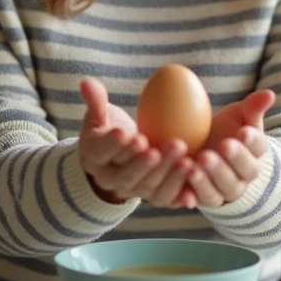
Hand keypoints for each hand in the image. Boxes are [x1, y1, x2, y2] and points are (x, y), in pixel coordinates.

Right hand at [78, 78, 196, 208]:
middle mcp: (111, 179)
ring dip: (167, 175)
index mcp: (94, 157)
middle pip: (126, 175)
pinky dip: (180, 193)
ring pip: (148, 187)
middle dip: (142, 163)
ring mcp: (132, 190)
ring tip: (185, 160)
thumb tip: (86, 82)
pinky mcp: (152, 196)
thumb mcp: (100, 115)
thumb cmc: (110, 129)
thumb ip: (96, 100)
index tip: (126, 133)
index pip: (101, 152)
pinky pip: (166, 198)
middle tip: (155, 150)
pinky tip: (194, 183)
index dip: (113, 145)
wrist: (119, 157)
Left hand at [186, 90, 275, 207]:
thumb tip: (270, 94)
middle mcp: (244, 175)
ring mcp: (226, 189)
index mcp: (255, 152)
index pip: (259, 148)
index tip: (243, 131)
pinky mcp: (207, 198)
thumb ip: (252, 107)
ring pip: (223, 188)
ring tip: (195, 163)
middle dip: (233, 159)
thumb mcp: (238, 116)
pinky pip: (203, 200)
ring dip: (210, 178)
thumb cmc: (225, 130)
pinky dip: (194, 195)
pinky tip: (184, 188)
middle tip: (221, 146)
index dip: (253, 141)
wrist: (207, 151)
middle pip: (244, 171)